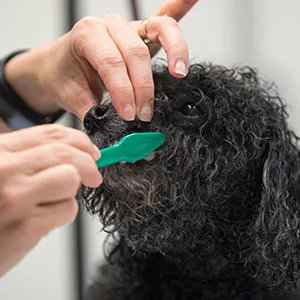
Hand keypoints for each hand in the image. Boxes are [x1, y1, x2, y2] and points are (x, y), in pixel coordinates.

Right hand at [0, 124, 100, 276]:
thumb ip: (29, 158)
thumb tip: (74, 153)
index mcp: (0, 152)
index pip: (51, 134)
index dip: (80, 141)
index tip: (91, 152)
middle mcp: (5, 169)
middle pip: (66, 153)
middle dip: (89, 164)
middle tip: (94, 175)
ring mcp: (15, 196)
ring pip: (71, 178)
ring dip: (70, 191)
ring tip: (52, 201)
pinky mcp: (26, 226)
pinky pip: (67, 210)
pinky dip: (62, 215)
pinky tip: (41, 220)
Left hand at [4, 0, 197, 122]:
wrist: (59, 64)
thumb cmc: (64, 75)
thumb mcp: (71, 95)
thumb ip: (91, 112)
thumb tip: (111, 130)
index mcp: (87, 34)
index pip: (111, 63)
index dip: (123, 91)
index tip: (129, 115)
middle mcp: (110, 26)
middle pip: (136, 52)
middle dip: (143, 87)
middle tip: (144, 113)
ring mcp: (129, 26)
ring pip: (159, 29)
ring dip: (174, 51)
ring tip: (179, 73)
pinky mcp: (142, 33)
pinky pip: (164, 18)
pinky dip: (180, 7)